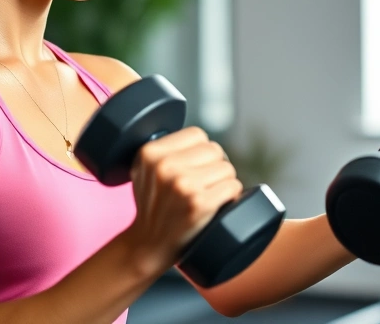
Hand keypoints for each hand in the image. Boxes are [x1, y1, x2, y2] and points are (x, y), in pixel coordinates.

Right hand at [125, 127, 242, 268]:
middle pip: (214, 150)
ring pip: (227, 168)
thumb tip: (200, 141)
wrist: (148, 245)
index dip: (201, 151)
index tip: (196, 167)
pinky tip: (217, 204)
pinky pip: (233, 186)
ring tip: (208, 195)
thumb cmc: (152, 207)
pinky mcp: (200, 203)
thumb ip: (165, 151)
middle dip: (214, 167)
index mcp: (150, 152)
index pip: (197, 134)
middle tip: (203, 185)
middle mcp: (165, 166)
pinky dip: (231, 196)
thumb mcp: (145, 171)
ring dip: (224, 182)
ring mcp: (183, 184)